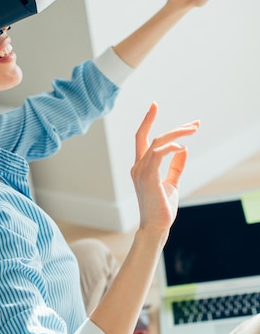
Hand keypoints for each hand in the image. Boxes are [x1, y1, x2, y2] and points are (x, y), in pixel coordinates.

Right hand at [131, 103, 199, 237]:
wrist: (156, 227)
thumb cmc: (162, 208)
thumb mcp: (171, 183)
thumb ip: (175, 167)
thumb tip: (182, 149)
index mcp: (141, 167)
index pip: (142, 138)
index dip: (147, 120)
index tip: (154, 105)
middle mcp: (138, 166)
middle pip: (152, 136)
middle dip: (174, 127)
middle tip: (195, 124)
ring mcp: (140, 171)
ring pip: (158, 142)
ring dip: (178, 134)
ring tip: (194, 130)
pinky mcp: (147, 177)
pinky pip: (158, 154)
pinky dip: (170, 147)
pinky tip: (181, 146)